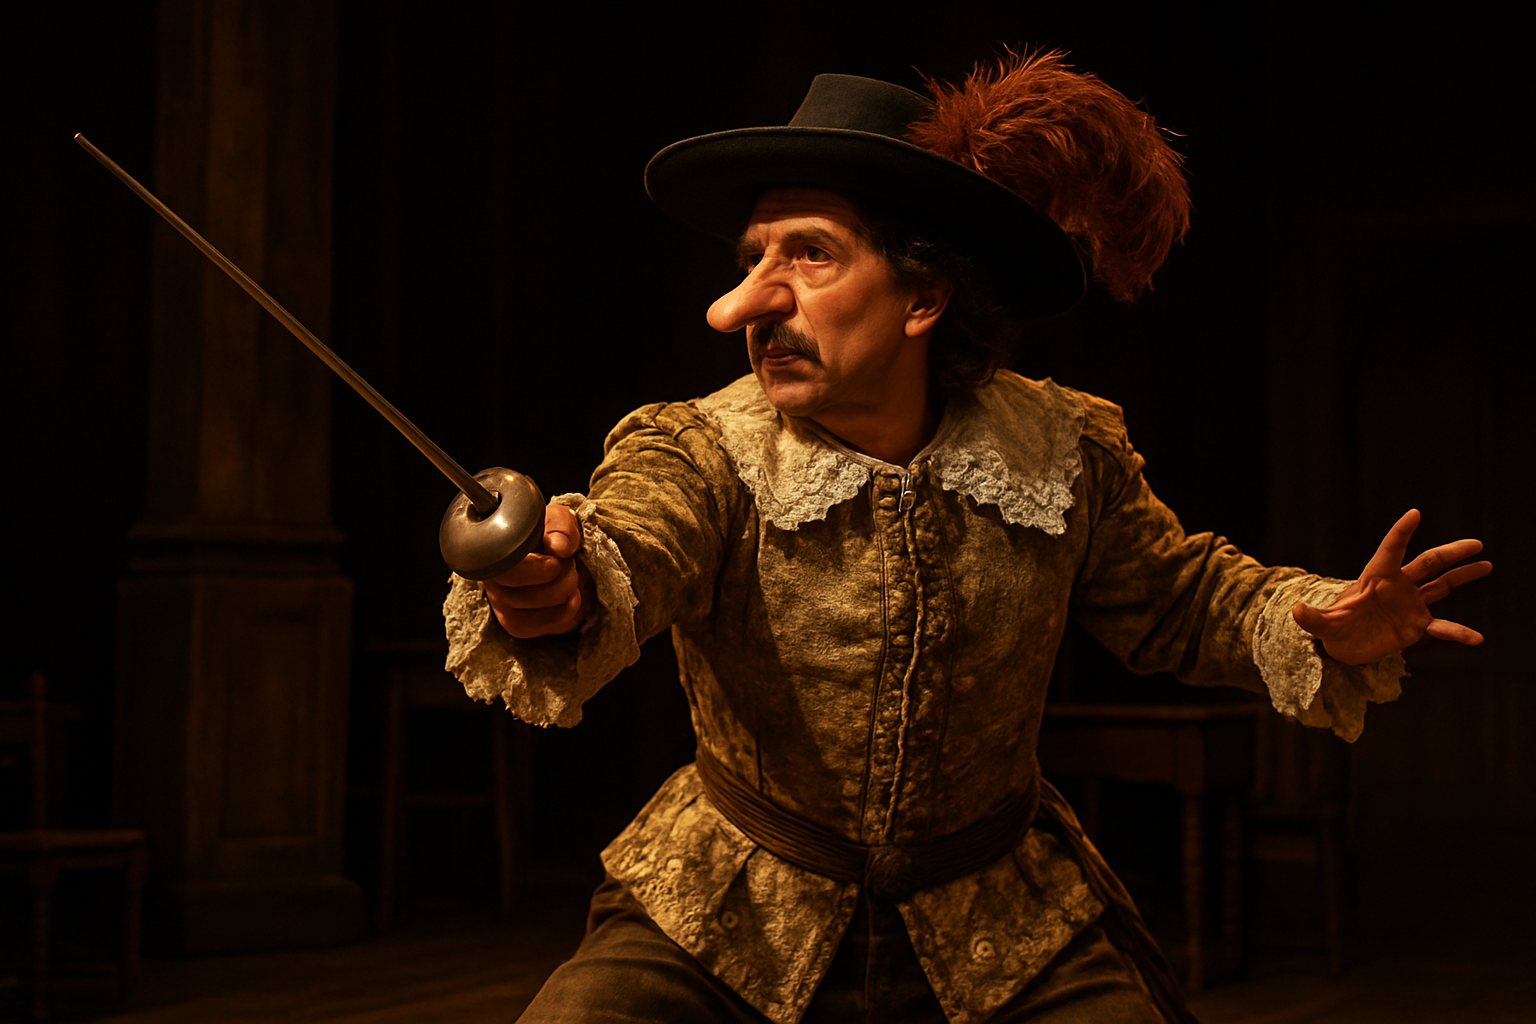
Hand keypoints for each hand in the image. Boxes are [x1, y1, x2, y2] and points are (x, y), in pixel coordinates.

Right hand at [483, 504, 589, 637]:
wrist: (559, 555)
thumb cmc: (551, 534)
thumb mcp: (558, 520)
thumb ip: (560, 526)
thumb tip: (559, 547)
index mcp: (491, 551)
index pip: (497, 569)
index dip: (531, 569)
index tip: (556, 560)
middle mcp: (490, 581)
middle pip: (514, 597)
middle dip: (555, 581)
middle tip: (568, 564)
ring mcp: (501, 605)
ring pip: (527, 616)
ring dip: (562, 594)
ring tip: (570, 575)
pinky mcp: (517, 624)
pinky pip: (539, 627)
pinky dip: (565, 611)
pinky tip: (570, 595)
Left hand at [1292, 509, 1490, 664]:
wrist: (1345, 645)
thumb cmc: (1334, 627)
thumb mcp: (1322, 624)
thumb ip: (1312, 618)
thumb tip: (1296, 610)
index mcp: (1375, 577)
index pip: (1390, 550)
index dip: (1401, 532)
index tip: (1414, 513)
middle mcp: (1397, 586)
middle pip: (1428, 563)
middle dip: (1451, 553)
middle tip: (1476, 543)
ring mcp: (1410, 604)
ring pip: (1442, 585)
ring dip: (1464, 575)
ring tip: (1487, 564)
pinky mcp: (1417, 625)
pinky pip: (1442, 627)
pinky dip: (1458, 632)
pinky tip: (1477, 638)